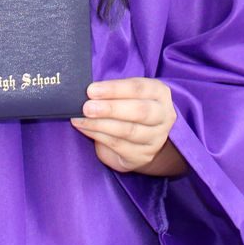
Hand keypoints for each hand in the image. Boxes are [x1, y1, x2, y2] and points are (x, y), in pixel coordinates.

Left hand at [70, 78, 185, 175]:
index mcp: (159, 93)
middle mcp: (163, 115)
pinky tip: (84, 128)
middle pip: (139, 111)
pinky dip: (98, 136)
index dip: (114, 89)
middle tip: (87, 107)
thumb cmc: (127, 105)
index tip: (91, 90)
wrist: (138, 138)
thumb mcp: (125, 93)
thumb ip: (111, 90)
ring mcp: (156, 138)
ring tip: (80, 119)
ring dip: (100, 124)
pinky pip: (119, 145)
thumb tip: (87, 91)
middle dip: (110, 109)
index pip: (138, 88)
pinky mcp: (143, 155)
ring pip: (128, 131)